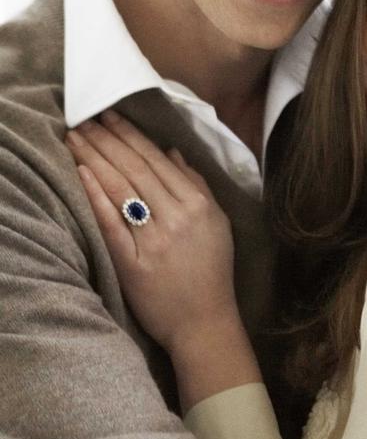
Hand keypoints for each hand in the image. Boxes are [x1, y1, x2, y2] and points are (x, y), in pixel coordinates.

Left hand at [66, 111, 238, 354]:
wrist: (205, 322)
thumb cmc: (212, 273)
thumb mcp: (218, 223)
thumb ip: (198, 185)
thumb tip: (173, 152)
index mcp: (198, 204)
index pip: (158, 160)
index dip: (131, 136)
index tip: (111, 116)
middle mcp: (177, 217)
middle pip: (135, 169)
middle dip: (108, 140)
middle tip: (85, 119)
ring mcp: (155, 240)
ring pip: (121, 188)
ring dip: (96, 158)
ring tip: (76, 137)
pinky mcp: (134, 263)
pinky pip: (112, 223)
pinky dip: (96, 196)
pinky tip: (82, 173)